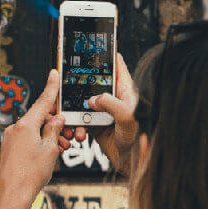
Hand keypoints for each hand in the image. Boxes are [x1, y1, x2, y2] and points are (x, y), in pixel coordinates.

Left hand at [0, 69, 64, 208]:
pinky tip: (49, 154)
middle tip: (70, 135)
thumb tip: (56, 119)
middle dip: (56, 124)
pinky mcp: (9, 149)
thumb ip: (55, 130)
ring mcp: (11, 139)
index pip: (43, 101)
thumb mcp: (51, 150)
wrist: (12, 196)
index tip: (54, 73)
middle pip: (41, 117)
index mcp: (26, 125)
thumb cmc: (30, 175)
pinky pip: (28, 140)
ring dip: (50, 136)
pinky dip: (40, 143)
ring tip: (61, 149)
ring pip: (36, 130)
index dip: (51, 87)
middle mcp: (16, 129)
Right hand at [60, 54, 138, 171]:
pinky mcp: (95, 123)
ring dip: (76, 109)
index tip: (98, 46)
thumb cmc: (137, 139)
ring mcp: (104, 111)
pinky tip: (78, 132)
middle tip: (70, 81)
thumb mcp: (127, 117)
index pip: (118, 67)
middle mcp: (114, 99)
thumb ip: (111, 104)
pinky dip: (76, 124)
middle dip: (82, 83)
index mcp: (126, 92)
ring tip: (73, 117)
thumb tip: (94, 100)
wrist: (130, 162)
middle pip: (95, 82)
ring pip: (84, 101)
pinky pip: (81, 118)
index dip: (109, 55)